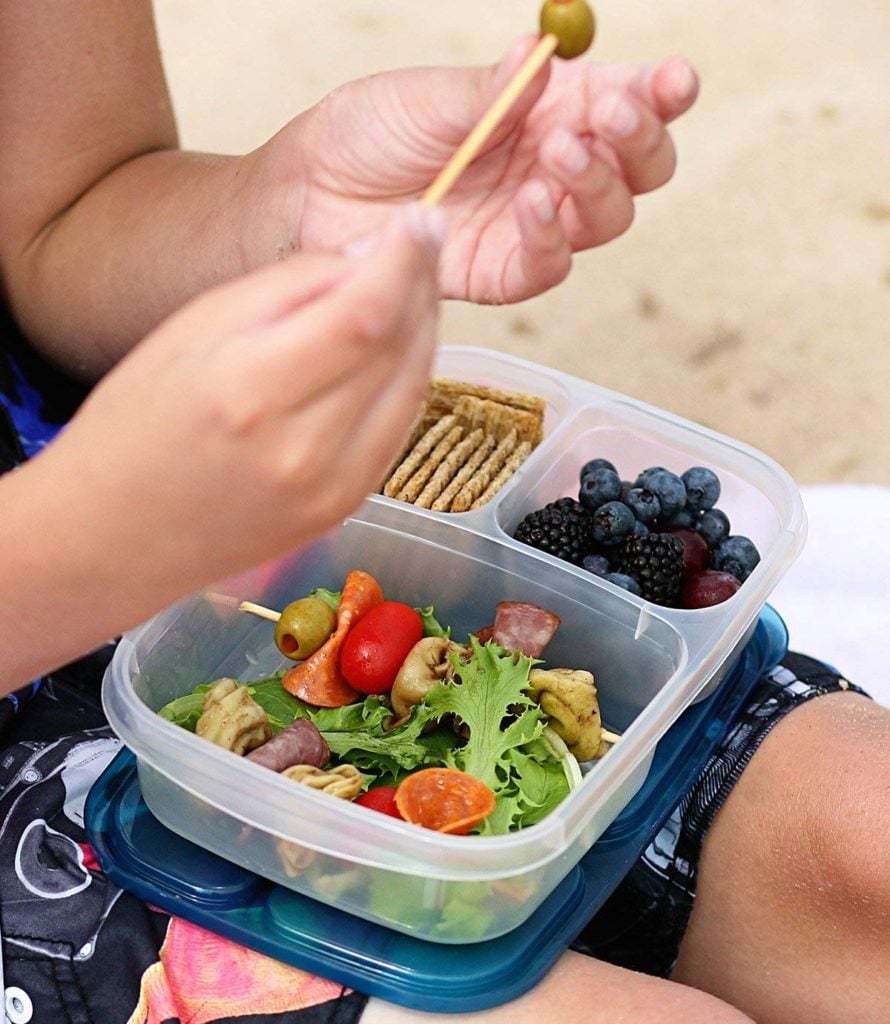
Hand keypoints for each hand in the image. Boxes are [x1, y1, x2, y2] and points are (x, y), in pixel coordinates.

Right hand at [6, 204, 442, 681]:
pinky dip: (408, 378)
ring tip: (416, 285)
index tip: (422, 218)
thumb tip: (366, 258)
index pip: (361, 314)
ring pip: (411, 388)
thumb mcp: (192, 330)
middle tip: (426, 240)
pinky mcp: (344, 508)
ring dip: (424, 329)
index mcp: (249, 391)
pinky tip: (401, 345)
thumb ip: (285, 289)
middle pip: (397, 349)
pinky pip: (399, 428)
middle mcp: (301, 448)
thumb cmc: (137, 425)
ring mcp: (331, 489)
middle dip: (421, 284)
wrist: (116, 537)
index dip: (404, 260)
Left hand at [250, 40, 697, 303]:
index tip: (674, 82)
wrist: (308, 197)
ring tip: (558, 155)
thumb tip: (543, 54)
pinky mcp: (501, 271)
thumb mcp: (428, 96)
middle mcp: (548, 167)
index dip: (659, 95)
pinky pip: (549, 265)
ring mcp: (527, 224)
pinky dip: (552, 237)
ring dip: (597, 185)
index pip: (624, 103)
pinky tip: (531, 204)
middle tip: (608, 118)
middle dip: (638, 142)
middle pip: (636, 169)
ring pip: (606, 218)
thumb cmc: (363, 134)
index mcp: (543, 111)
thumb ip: (493, 89)